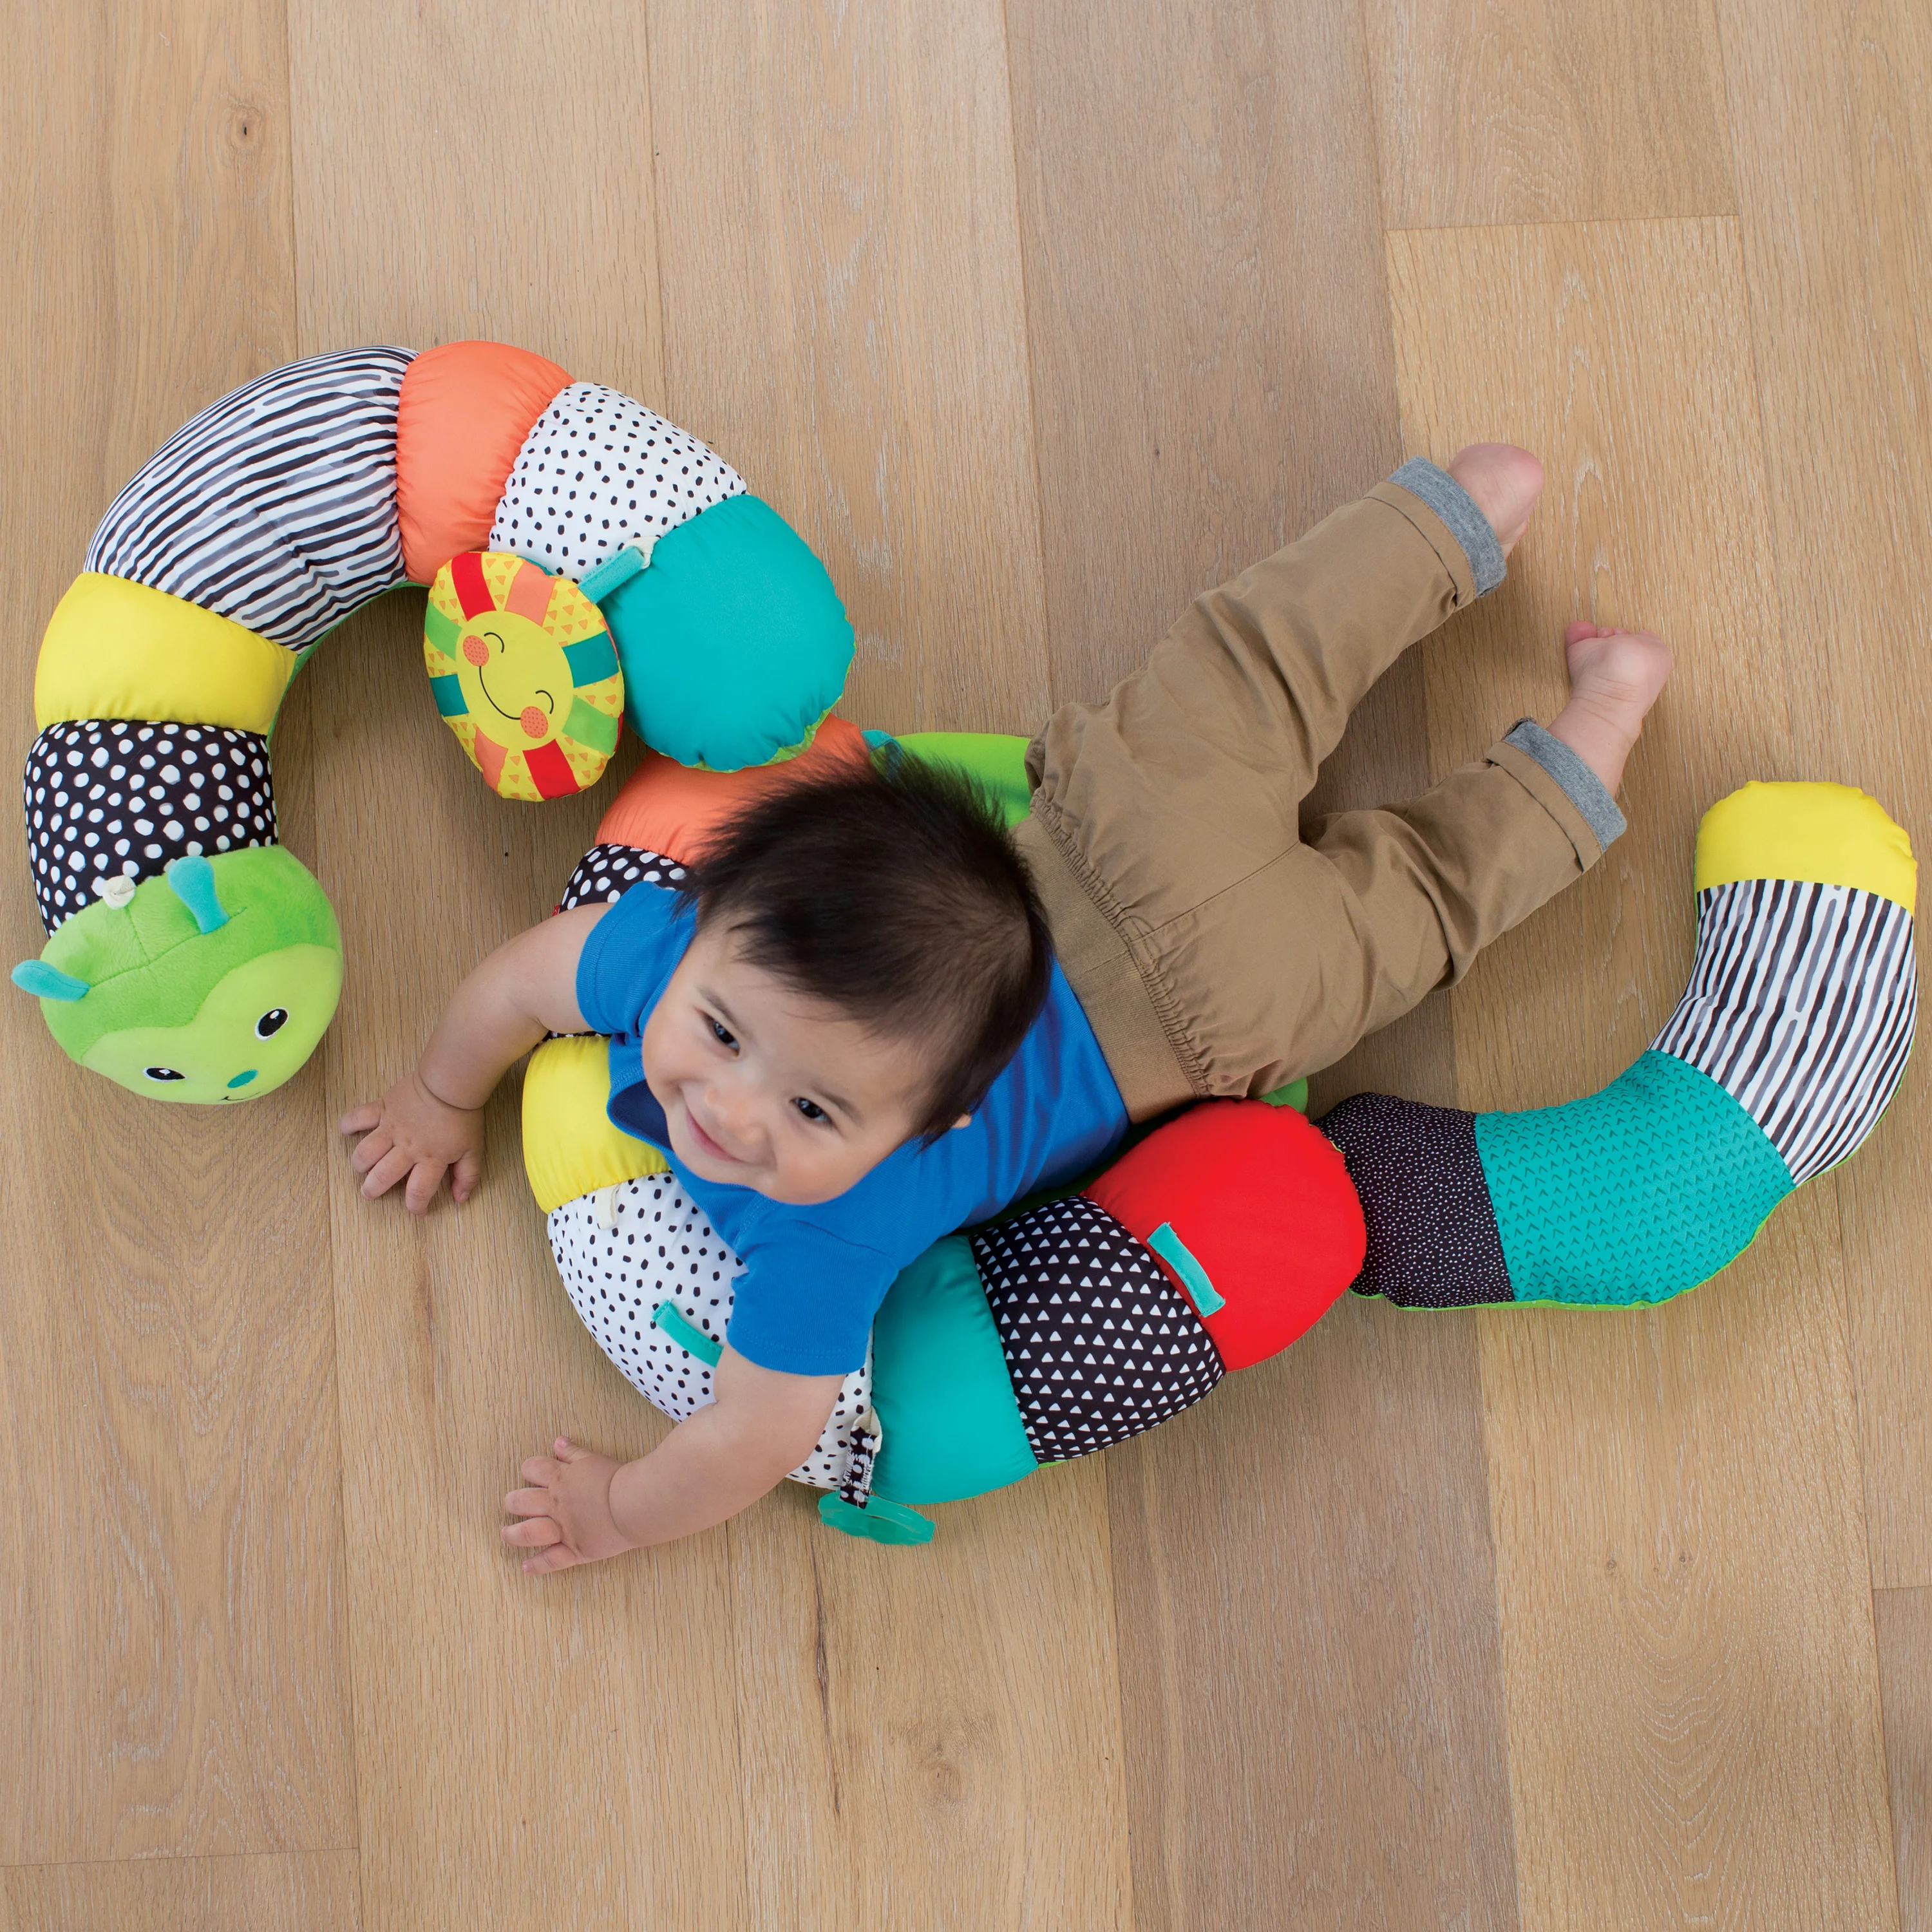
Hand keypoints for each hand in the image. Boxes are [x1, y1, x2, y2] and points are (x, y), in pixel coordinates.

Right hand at [339, 1068, 484, 1212]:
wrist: (451, 1081)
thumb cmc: (463, 1115)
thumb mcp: (473, 1149)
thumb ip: (468, 1175)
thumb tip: (461, 1199)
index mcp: (431, 1159)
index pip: (418, 1192)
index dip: (416, 1206)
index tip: (417, 1209)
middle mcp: (407, 1148)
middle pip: (382, 1177)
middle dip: (373, 1190)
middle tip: (371, 1192)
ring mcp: (391, 1128)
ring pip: (365, 1153)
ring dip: (360, 1164)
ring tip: (363, 1167)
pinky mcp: (382, 1109)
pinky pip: (357, 1117)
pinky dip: (348, 1124)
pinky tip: (347, 1131)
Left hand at [502, 1437, 636, 1574]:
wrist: (633, 1504)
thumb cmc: (618, 1479)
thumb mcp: (593, 1459)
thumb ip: (573, 1452)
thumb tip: (558, 1443)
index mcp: (560, 1479)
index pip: (532, 1468)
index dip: (527, 1469)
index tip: (528, 1474)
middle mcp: (556, 1504)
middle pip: (521, 1501)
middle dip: (512, 1502)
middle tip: (512, 1504)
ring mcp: (562, 1529)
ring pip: (526, 1533)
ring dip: (512, 1534)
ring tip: (507, 1534)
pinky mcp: (574, 1549)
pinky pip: (550, 1561)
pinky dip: (536, 1566)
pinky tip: (526, 1567)